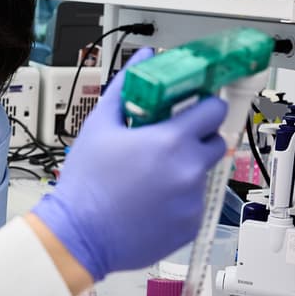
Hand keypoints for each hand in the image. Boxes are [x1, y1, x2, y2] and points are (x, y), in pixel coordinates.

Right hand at [32, 48, 227, 280]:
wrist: (79, 235)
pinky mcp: (191, 224)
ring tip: (147, 179)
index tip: (191, 109)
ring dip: (182, 170)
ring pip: (201, 173)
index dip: (203, 106)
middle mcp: (188, 169)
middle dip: (195, 139)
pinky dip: (177, 200)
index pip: (213, 110)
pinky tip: (149, 202)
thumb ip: (126, 88)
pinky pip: (193, 202)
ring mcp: (192, 199)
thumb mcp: (99, 126)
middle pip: (215, 141)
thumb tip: (143, 60)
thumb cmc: (85, 184)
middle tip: (165, 145)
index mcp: (169, 141)